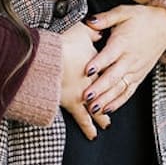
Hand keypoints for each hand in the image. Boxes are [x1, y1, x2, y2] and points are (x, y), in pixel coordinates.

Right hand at [58, 19, 102, 139]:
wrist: (49, 59)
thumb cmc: (64, 45)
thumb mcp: (81, 32)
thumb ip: (93, 32)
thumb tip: (99, 29)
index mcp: (98, 65)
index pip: (108, 74)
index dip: (111, 79)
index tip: (116, 83)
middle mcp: (94, 83)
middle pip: (105, 94)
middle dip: (108, 102)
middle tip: (113, 110)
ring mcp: (83, 95)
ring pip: (96, 109)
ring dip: (101, 118)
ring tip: (106, 125)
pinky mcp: (71, 104)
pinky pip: (82, 118)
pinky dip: (87, 127)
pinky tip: (92, 135)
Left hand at [81, 2, 165, 119]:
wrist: (165, 26)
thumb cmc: (141, 19)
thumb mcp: (123, 12)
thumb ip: (105, 18)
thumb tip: (89, 21)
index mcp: (123, 42)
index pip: (110, 55)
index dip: (99, 62)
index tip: (87, 70)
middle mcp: (130, 59)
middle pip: (113, 76)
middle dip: (99, 88)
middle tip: (86, 97)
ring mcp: (136, 70)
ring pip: (120, 88)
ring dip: (106, 99)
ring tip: (93, 109)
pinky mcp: (139, 77)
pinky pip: (128, 92)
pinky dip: (118, 102)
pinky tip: (107, 109)